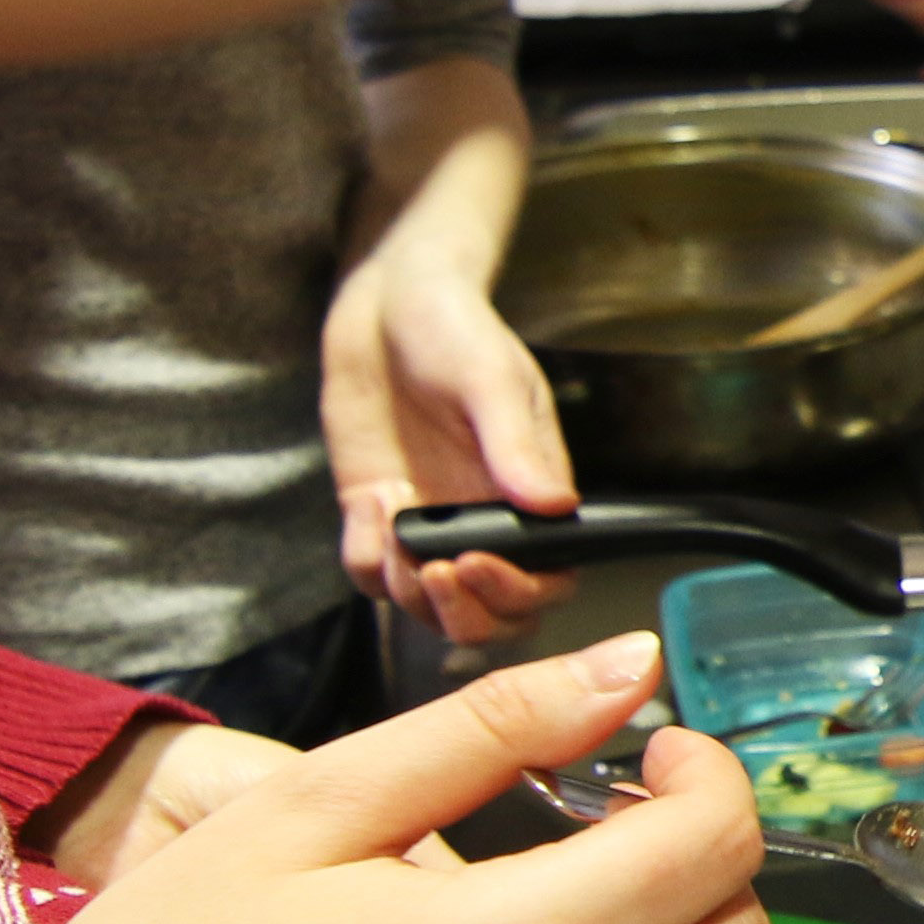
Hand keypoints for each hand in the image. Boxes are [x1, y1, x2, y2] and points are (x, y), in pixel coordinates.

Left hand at [324, 233, 573, 643]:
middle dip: (463, 614)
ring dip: (409, 590)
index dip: (516, 592)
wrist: (387, 306)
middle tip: (434, 571)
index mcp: (530, 499)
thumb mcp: (492, 378)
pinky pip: (371, 573)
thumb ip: (517, 444)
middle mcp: (484, 524)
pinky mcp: (376, 517)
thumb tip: (556, 505)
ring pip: (426, 609)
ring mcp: (429, 526)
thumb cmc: (457, 330)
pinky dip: (367, 558)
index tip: (476, 561)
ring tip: (396, 527)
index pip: (547, 581)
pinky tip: (371, 501)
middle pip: (489, 618)